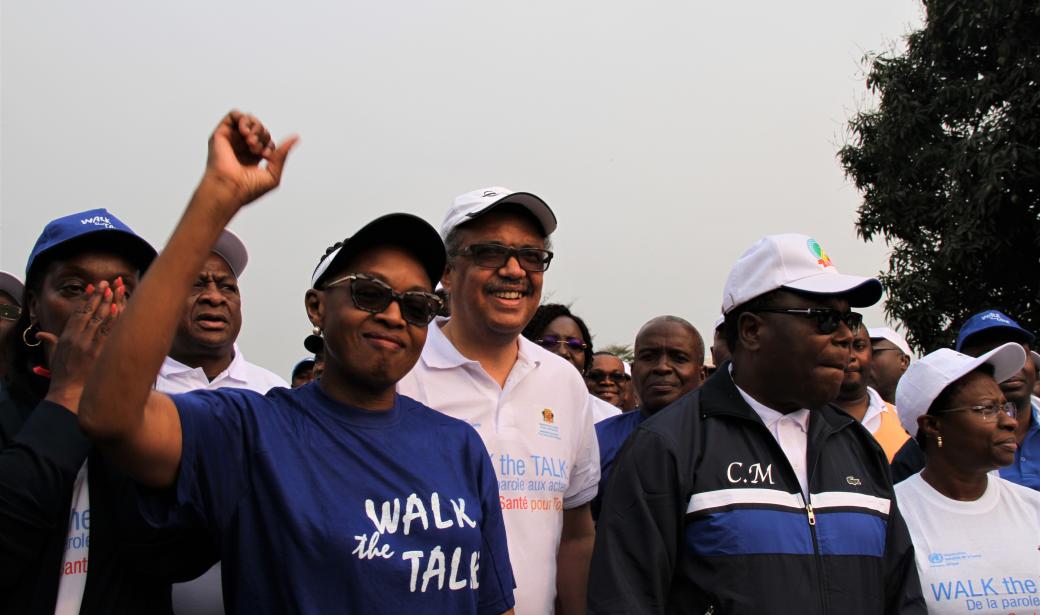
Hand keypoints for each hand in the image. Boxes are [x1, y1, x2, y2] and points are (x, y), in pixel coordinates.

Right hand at [41, 278, 126, 413]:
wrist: (69, 391)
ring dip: (108, 304)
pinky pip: (108, 333)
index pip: (78, 313)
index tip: (92, 287)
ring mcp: (89, 345)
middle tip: (107, 283)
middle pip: (90, 313)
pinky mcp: (99, 352)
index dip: (86, 299)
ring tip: (115, 290)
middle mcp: (78, 338)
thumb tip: (43, 333)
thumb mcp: (54, 355)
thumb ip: (51, 341)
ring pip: (100, 320)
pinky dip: (113, 320)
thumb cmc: (62, 374)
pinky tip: (119, 309)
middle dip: (99, 296)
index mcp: (67, 337)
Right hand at [202, 110, 298, 210]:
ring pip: (248, 120)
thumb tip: (296, 137)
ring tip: (251, 141)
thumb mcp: (273, 174)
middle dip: (263, 135)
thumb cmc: (248, 189)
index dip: (269, 144)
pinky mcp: (220, 134)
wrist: (230, 190)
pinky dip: (244, 119)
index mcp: (252, 157)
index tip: (266, 156)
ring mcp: (231, 140)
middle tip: (257, 148)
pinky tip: (245, 132)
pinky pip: (234, 115)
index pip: (266, 140)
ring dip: (254, 127)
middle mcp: (240, 147)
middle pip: (259, 128)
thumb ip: (283, 154)